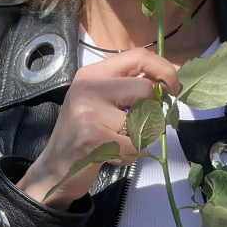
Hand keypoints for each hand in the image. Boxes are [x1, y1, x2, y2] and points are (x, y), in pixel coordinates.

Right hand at [18, 48, 179, 209]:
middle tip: (133, 128)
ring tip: (116, 143)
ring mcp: (89, 110)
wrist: (54, 170)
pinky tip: (111, 156)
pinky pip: (134, 144)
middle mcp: (89, 86)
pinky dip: (130, 155)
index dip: (164, 70)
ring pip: (143, 119)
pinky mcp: (92, 136)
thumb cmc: (83, 134)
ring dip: (138, 138)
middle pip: (145, 89)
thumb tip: (167, 84)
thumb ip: (128, 88)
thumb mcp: (100, 101)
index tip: (172, 89)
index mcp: (93, 73)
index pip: (139, 56)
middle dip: (149, 114)